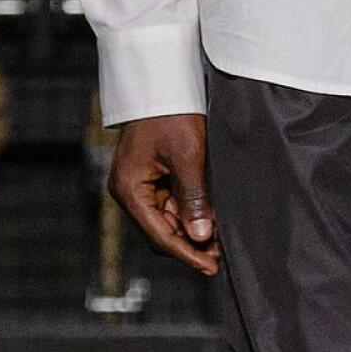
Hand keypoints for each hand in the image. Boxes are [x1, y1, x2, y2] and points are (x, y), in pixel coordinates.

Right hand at [108, 113, 219, 277]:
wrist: (161, 84)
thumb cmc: (172, 114)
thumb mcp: (188, 156)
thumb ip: (193, 198)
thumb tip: (201, 236)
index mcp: (130, 190)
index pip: (159, 235)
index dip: (187, 254)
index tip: (211, 267)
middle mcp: (128, 192)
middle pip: (160, 233)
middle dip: (190, 244)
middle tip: (222, 254)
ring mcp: (137, 186)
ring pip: (165, 221)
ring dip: (191, 231)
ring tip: (220, 239)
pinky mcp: (148, 178)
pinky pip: (167, 205)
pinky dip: (187, 214)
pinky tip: (209, 219)